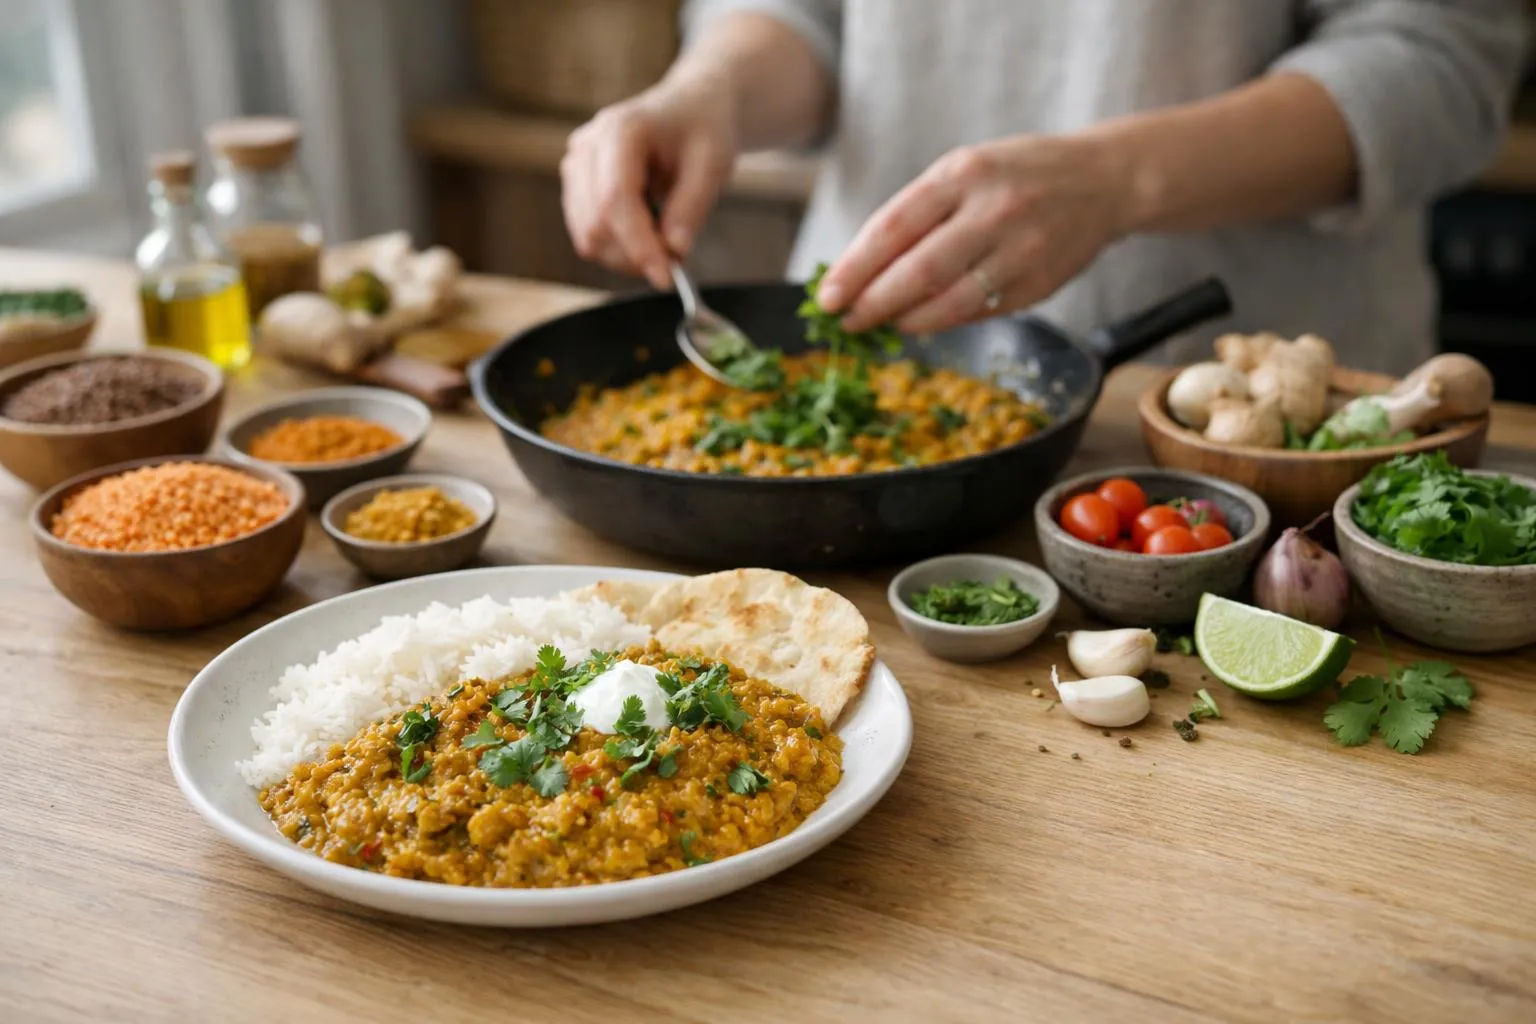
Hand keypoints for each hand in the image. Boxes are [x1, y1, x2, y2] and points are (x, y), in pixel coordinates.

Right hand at [561, 79, 739, 289]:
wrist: (690, 108)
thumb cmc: (703, 130)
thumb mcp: (713, 165)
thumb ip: (691, 208)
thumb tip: (673, 251)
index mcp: (621, 130)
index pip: (615, 199)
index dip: (638, 245)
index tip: (666, 277)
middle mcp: (588, 146)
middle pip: (595, 223)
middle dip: (635, 255)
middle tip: (676, 261)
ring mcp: (576, 165)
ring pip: (588, 235)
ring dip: (626, 255)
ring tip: (666, 243)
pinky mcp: (577, 184)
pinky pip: (588, 233)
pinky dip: (618, 247)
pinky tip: (648, 235)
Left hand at [816, 133, 1138, 332]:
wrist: (1103, 180)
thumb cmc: (1015, 175)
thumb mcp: (964, 170)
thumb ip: (917, 214)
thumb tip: (859, 271)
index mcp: (963, 173)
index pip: (893, 227)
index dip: (854, 268)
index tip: (826, 296)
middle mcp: (993, 210)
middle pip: (917, 272)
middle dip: (872, 303)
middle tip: (846, 321)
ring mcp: (1020, 251)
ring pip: (948, 302)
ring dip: (905, 321)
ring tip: (880, 324)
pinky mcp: (1038, 285)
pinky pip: (977, 312)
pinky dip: (942, 321)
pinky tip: (921, 321)